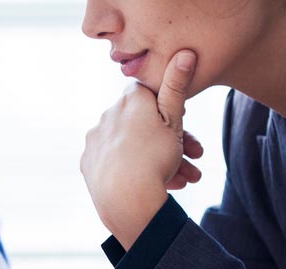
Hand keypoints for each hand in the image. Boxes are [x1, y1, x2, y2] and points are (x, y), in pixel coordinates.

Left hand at [81, 49, 201, 247]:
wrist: (127, 199)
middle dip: (174, 142)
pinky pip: (116, 163)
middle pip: (144, 124)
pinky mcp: (89, 163)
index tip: (183, 124)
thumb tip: (185, 52)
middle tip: (196, 159)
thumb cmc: (156, 157)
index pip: (150, 94)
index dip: (168, 108)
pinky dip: (135, 171)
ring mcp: (95, 140)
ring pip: (134, 147)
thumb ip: (177, 87)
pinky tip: (157, 185)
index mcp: (129, 99)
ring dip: (162, 161)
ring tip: (186, 178)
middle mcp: (108, 114)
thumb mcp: (174, 120)